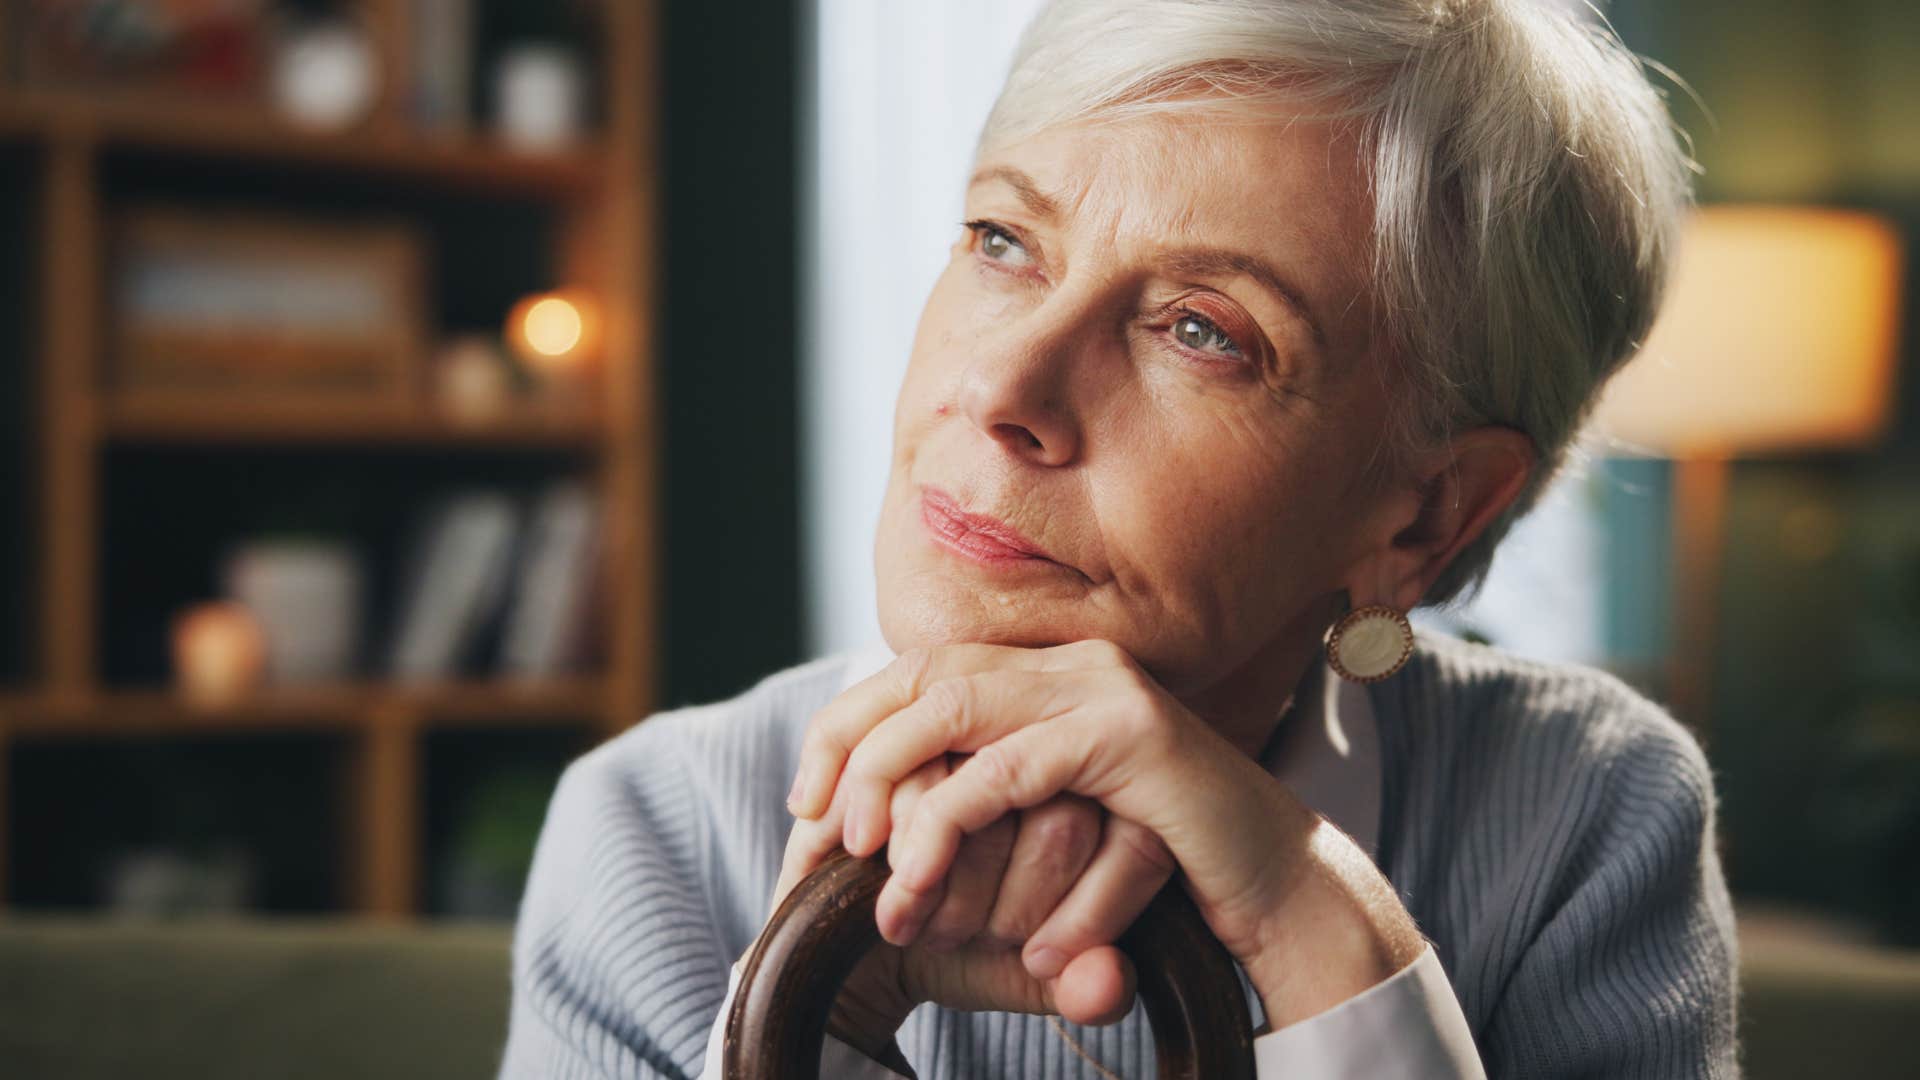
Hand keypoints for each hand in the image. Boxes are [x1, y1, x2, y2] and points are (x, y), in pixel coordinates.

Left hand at [789, 640, 1427, 1029]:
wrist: (1279, 887)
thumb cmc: (1163, 868)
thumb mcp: (1059, 824)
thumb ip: (992, 796)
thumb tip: (888, 808)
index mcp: (1052, 673)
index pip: (924, 668)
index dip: (850, 722)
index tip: (804, 796)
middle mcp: (1073, 665)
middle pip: (923, 673)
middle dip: (850, 744)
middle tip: (809, 824)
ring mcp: (1104, 690)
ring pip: (953, 710)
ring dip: (891, 789)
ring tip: (863, 864)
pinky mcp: (1131, 737)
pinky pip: (1010, 770)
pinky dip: (950, 824)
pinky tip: (923, 879)